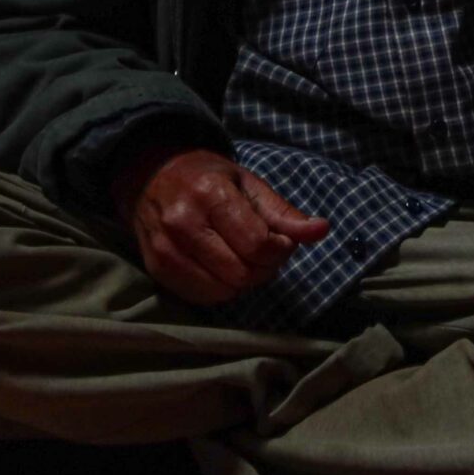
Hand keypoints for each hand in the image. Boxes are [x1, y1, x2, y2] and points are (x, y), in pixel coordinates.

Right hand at [111, 145, 328, 306]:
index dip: (279, 250)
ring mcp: (165, 249)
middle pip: (242, 273)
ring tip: (239, 258)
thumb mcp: (250, 185)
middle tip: (261, 251)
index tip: (279, 240)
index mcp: (210, 194)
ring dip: (242, 282)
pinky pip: (202, 298)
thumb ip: (285, 213)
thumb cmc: (208, 179)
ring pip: (223, 291)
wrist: (153, 176)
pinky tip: (219, 268)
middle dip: (263, 268)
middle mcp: (182, 222)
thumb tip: (321, 230)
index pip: (258, 245)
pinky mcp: (156, 270)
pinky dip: (219, 289)